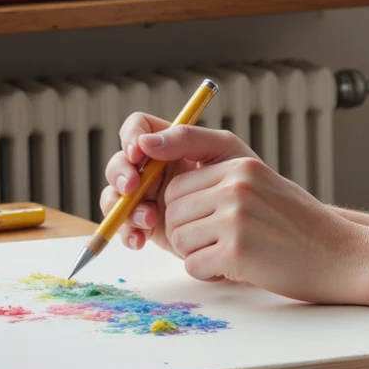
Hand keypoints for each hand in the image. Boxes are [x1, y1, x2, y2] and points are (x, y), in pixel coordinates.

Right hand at [101, 114, 254, 254]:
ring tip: (149, 220)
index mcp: (169, 144)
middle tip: (133, 188)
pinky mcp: (147, 225)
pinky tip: (140, 240)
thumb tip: (145, 141)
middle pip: (119, 163)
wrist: (254, 222)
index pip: (137, 128)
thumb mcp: (221, 150)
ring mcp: (147, 197)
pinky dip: (126, 233)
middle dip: (120, 174)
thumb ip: (187, 139)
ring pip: (115, 196)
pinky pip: (123, 227)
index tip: (138, 152)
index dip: (131, 137)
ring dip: (124, 207)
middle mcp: (153, 169)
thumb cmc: (243, 179)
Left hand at [161, 145, 368, 302]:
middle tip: (215, 246)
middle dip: (186, 234)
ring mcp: (236, 218)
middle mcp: (236, 187)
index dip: (182, 211)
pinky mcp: (236, 251)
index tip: (202, 226)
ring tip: (230, 256)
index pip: (177, 185)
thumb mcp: (264, 187)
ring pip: (178, 240)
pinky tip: (238, 269)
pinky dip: (209, 274)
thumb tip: (173, 197)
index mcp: (241, 167)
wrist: (341, 255)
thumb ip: (224, 184)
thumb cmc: (302, 228)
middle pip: (172, 212)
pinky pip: (193, 266)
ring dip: (197, 255)